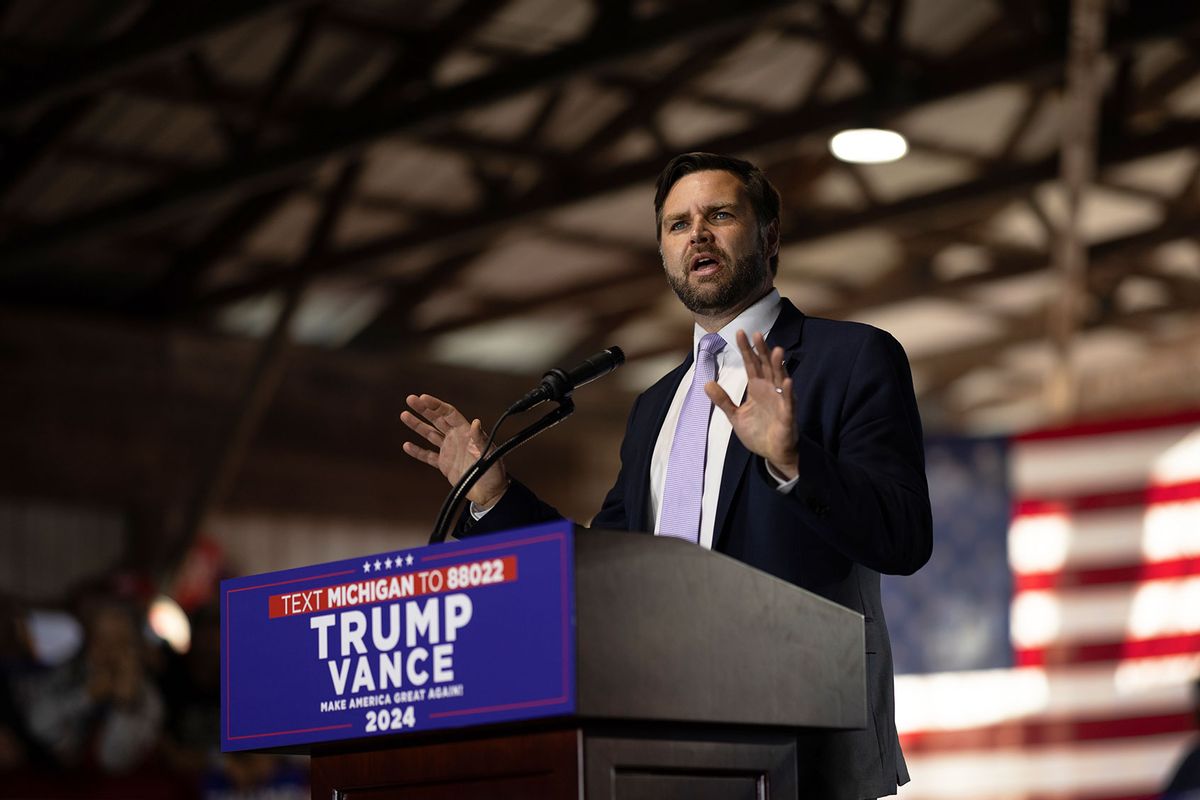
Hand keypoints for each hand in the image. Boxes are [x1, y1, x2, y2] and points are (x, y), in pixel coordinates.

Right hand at [401, 394, 508, 508]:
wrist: (489, 492)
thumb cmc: (493, 472)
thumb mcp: (489, 454)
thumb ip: (480, 439)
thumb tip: (476, 422)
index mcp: (466, 432)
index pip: (448, 414)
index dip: (436, 405)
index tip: (423, 398)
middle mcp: (456, 438)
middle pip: (437, 419)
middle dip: (423, 409)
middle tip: (410, 399)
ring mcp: (449, 450)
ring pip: (430, 434)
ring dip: (417, 425)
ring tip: (404, 415)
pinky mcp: (444, 464)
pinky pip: (428, 456)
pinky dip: (418, 451)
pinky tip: (407, 445)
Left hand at [705, 330, 798, 478]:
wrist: (772, 453)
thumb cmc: (757, 432)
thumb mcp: (735, 415)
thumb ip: (723, 400)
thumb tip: (706, 383)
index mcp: (757, 388)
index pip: (751, 364)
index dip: (745, 349)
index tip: (739, 332)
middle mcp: (770, 390)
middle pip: (765, 366)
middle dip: (761, 351)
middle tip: (757, 334)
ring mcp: (780, 401)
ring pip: (780, 379)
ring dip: (778, 366)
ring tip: (776, 351)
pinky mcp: (788, 415)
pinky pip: (788, 402)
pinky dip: (787, 392)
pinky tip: (786, 382)